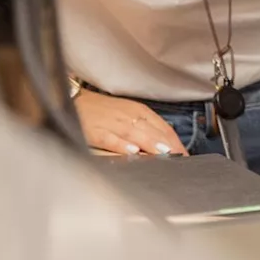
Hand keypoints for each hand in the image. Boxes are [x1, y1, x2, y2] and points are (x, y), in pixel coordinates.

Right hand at [74, 90, 188, 155]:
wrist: (74, 100)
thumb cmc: (103, 110)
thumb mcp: (129, 114)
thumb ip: (146, 129)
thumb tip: (164, 145)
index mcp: (139, 112)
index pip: (164, 128)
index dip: (176, 143)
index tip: (185, 156)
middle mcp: (129, 116)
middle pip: (153, 132)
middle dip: (168, 147)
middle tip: (180, 160)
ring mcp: (112, 123)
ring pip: (136, 134)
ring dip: (151, 144)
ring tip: (163, 154)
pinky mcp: (95, 130)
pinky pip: (110, 138)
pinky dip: (121, 144)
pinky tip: (131, 151)